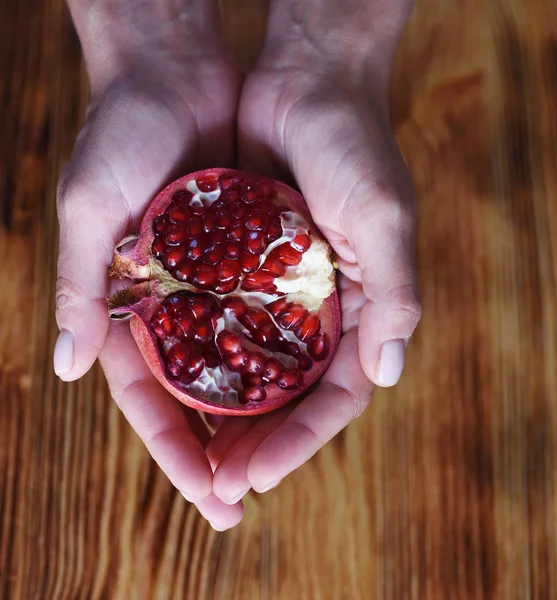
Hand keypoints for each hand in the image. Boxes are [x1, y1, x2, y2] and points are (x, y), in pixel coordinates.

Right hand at [54, 1, 244, 528]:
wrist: (175, 68)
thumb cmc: (122, 128)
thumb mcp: (89, 205)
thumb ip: (78, 287)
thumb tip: (68, 371)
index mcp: (129, 304)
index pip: (151, 397)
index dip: (176, 451)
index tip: (209, 498)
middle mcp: (175, 302)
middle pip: (199, 393)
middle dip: (224, 446)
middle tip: (247, 499)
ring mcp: (216, 282)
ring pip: (238, 364)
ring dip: (258, 412)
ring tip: (281, 460)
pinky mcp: (252, 254)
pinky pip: (271, 314)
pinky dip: (284, 352)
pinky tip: (306, 386)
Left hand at [207, 2, 420, 511]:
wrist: (307, 81)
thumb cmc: (355, 143)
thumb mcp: (383, 218)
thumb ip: (394, 296)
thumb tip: (388, 375)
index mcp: (363, 307)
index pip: (336, 394)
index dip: (300, 439)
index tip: (258, 475)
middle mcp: (323, 307)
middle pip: (292, 393)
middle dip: (260, 441)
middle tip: (221, 487)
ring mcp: (280, 289)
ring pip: (254, 369)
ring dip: (228, 414)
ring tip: (197, 459)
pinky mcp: (243, 264)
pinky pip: (223, 322)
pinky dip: (205, 358)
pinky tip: (179, 388)